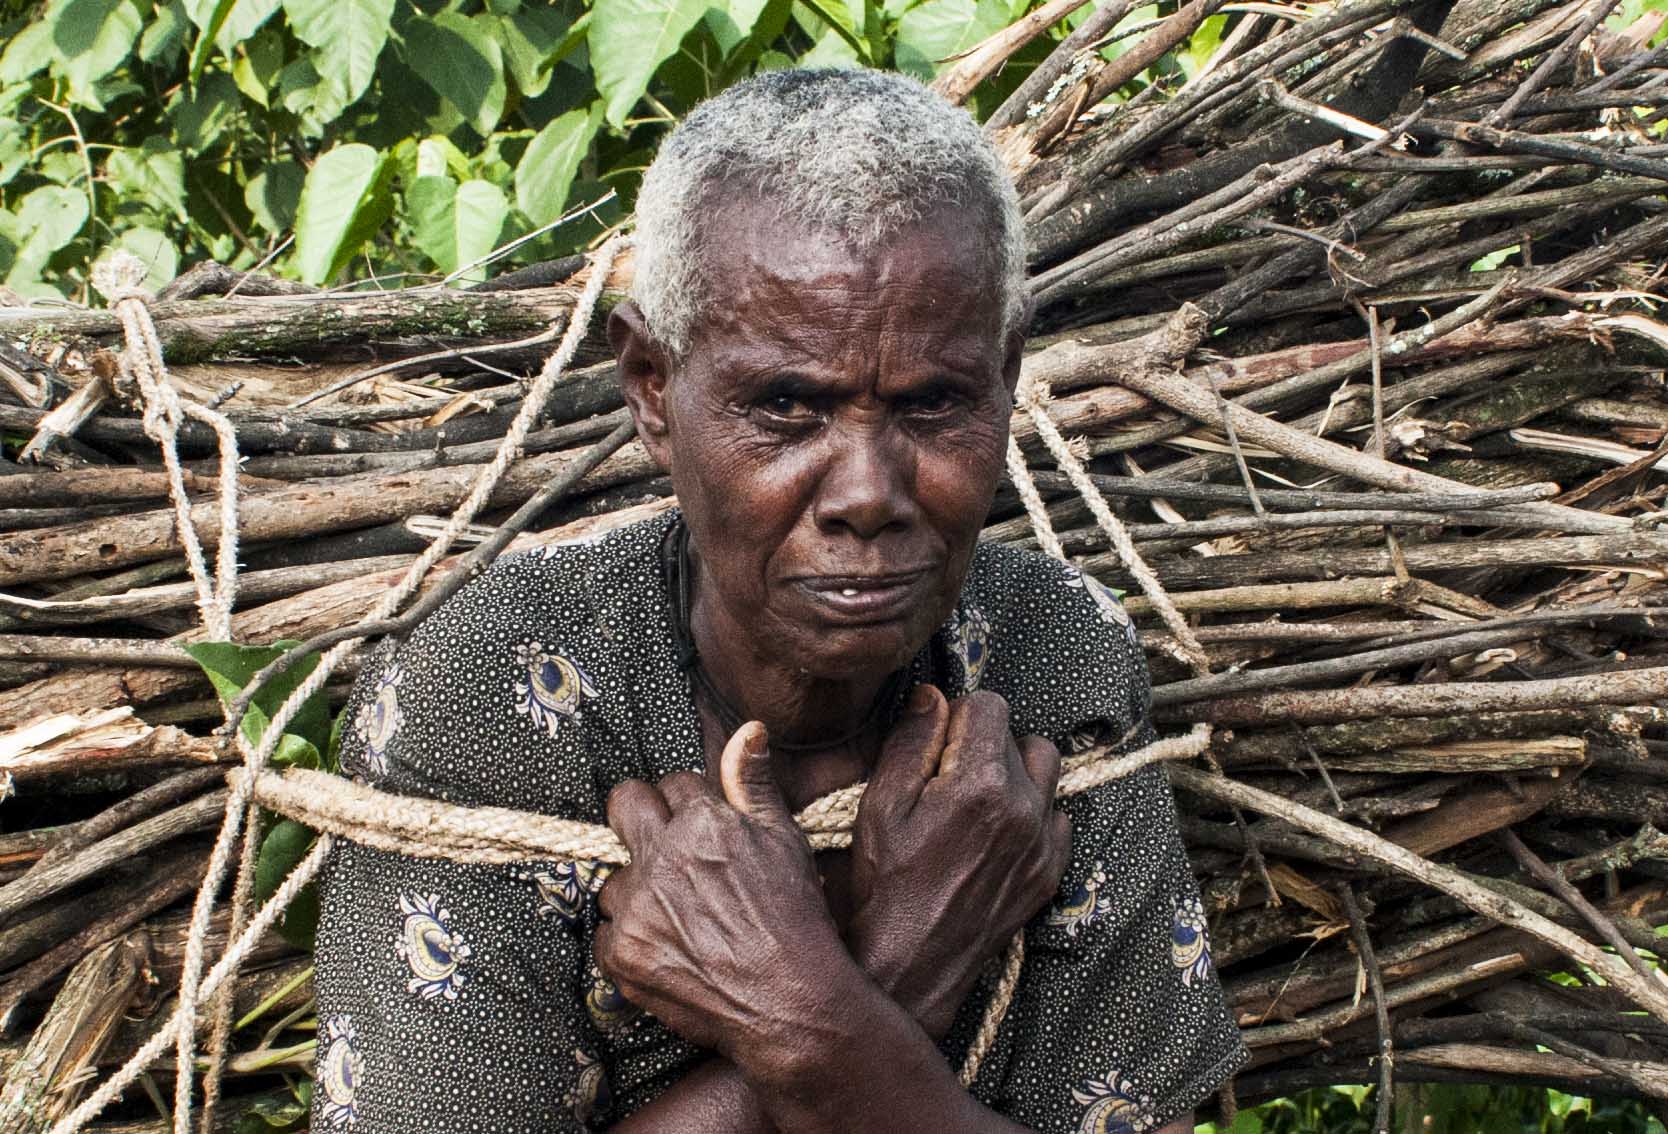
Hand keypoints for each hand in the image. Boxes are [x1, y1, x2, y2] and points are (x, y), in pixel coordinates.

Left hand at [594, 722, 849, 1064]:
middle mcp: (661, 859)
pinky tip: (669, 947)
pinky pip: (607, 931)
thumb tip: (748, 729)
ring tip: (679, 914)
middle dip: (640, 815)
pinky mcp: (622, 954)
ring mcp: (636, 909)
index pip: (673, 783)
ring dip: (639, 889)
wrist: (790, 1001)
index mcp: (701, 823)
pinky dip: (631, 938)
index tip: (702, 826)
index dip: (689, 803)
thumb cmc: (795, 919)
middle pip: (623, 806)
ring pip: (616, 877)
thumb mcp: (785, 840)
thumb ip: (753, 783)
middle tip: (664, 846)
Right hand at [847, 687, 1070, 1039]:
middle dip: (984, 743)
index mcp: (980, 784)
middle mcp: (1024, 808)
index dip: (958, 714)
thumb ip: (911, 743)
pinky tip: (995, 833)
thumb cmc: (886, 884)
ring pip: (1047, 771)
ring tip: (976, 798)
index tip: (937, 742)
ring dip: (1015, 772)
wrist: (912, 963)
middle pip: (1019, 735)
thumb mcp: (880, 805)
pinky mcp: (1049, 871)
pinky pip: (1058, 817)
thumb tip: (933, 697)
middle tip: (948, 775)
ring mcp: (1043, 842)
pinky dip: (1033, 813)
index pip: (990, 705)